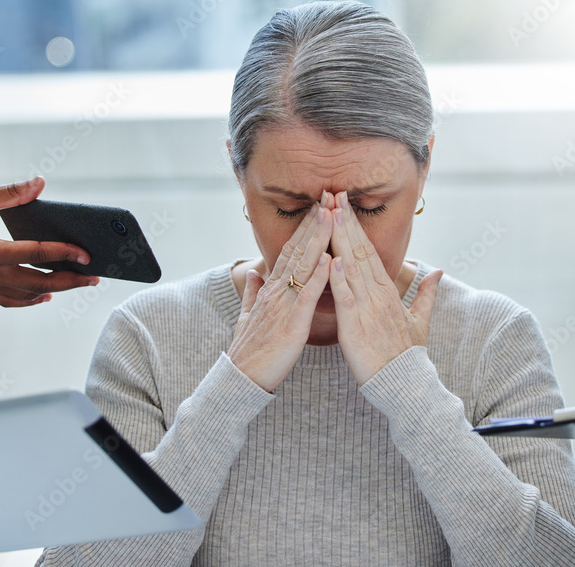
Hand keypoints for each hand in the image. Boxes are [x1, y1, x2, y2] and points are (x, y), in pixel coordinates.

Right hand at [0, 177, 99, 307]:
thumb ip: (12, 193)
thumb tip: (40, 182)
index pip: (34, 255)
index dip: (63, 254)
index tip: (86, 254)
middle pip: (36, 283)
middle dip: (69, 280)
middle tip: (94, 277)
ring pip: (25, 295)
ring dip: (54, 290)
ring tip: (78, 283)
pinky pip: (7, 300)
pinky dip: (29, 300)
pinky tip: (47, 295)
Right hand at [227, 194, 332, 391]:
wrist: (241, 376)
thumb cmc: (251, 349)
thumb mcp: (248, 316)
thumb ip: (251, 292)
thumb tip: (253, 273)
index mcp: (271, 289)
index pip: (290, 250)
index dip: (304, 228)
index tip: (318, 207)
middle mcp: (277, 290)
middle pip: (298, 249)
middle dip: (314, 223)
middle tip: (329, 198)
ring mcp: (284, 304)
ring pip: (304, 265)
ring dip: (318, 240)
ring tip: (332, 216)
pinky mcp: (292, 322)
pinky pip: (307, 295)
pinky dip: (320, 277)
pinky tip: (332, 260)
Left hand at [328, 191, 442, 384]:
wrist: (404, 383)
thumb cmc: (407, 355)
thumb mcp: (419, 321)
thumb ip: (425, 294)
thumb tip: (439, 273)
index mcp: (388, 291)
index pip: (369, 251)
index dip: (356, 227)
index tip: (345, 205)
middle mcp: (378, 293)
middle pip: (359, 250)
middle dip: (346, 222)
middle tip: (334, 194)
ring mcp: (367, 307)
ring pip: (351, 266)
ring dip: (339, 239)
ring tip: (329, 213)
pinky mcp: (355, 324)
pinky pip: (345, 296)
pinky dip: (338, 277)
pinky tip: (331, 258)